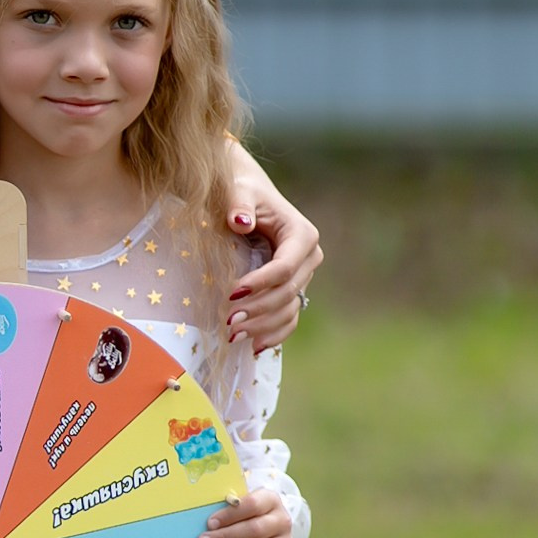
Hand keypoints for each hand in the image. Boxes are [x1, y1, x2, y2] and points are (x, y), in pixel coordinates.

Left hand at [196, 486, 294, 537]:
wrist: (265, 530)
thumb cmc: (244, 515)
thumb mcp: (237, 506)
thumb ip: (225, 509)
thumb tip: (202, 522)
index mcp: (271, 500)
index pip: (252, 504)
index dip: (230, 515)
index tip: (209, 523)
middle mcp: (282, 521)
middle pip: (255, 530)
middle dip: (226, 537)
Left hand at [222, 148, 321, 354]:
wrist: (246, 195)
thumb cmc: (241, 190)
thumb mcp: (238, 190)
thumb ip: (239, 203)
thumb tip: (241, 221)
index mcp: (301, 234)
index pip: (285, 268)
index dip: (261, 284)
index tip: (232, 292)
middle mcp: (308, 257)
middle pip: (287, 292)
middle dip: (258, 309)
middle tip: (228, 320)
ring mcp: (303, 276)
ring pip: (289, 309)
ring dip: (263, 326)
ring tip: (233, 334)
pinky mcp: (293, 289)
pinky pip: (289, 318)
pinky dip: (274, 334)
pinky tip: (253, 347)